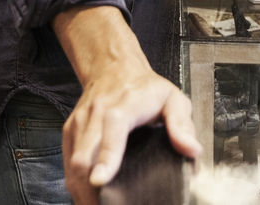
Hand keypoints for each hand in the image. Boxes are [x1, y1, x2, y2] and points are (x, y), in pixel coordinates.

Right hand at [53, 6, 201, 204]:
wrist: (114, 68)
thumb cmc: (144, 88)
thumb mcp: (173, 98)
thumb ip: (182, 124)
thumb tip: (191, 150)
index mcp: (122, 106)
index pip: (111, 133)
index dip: (105, 158)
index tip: (100, 181)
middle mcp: (95, 115)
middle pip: (83, 156)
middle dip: (91, 189)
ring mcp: (79, 124)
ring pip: (72, 165)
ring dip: (82, 191)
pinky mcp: (70, 133)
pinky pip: (67, 164)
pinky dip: (76, 184)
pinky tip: (89, 197)